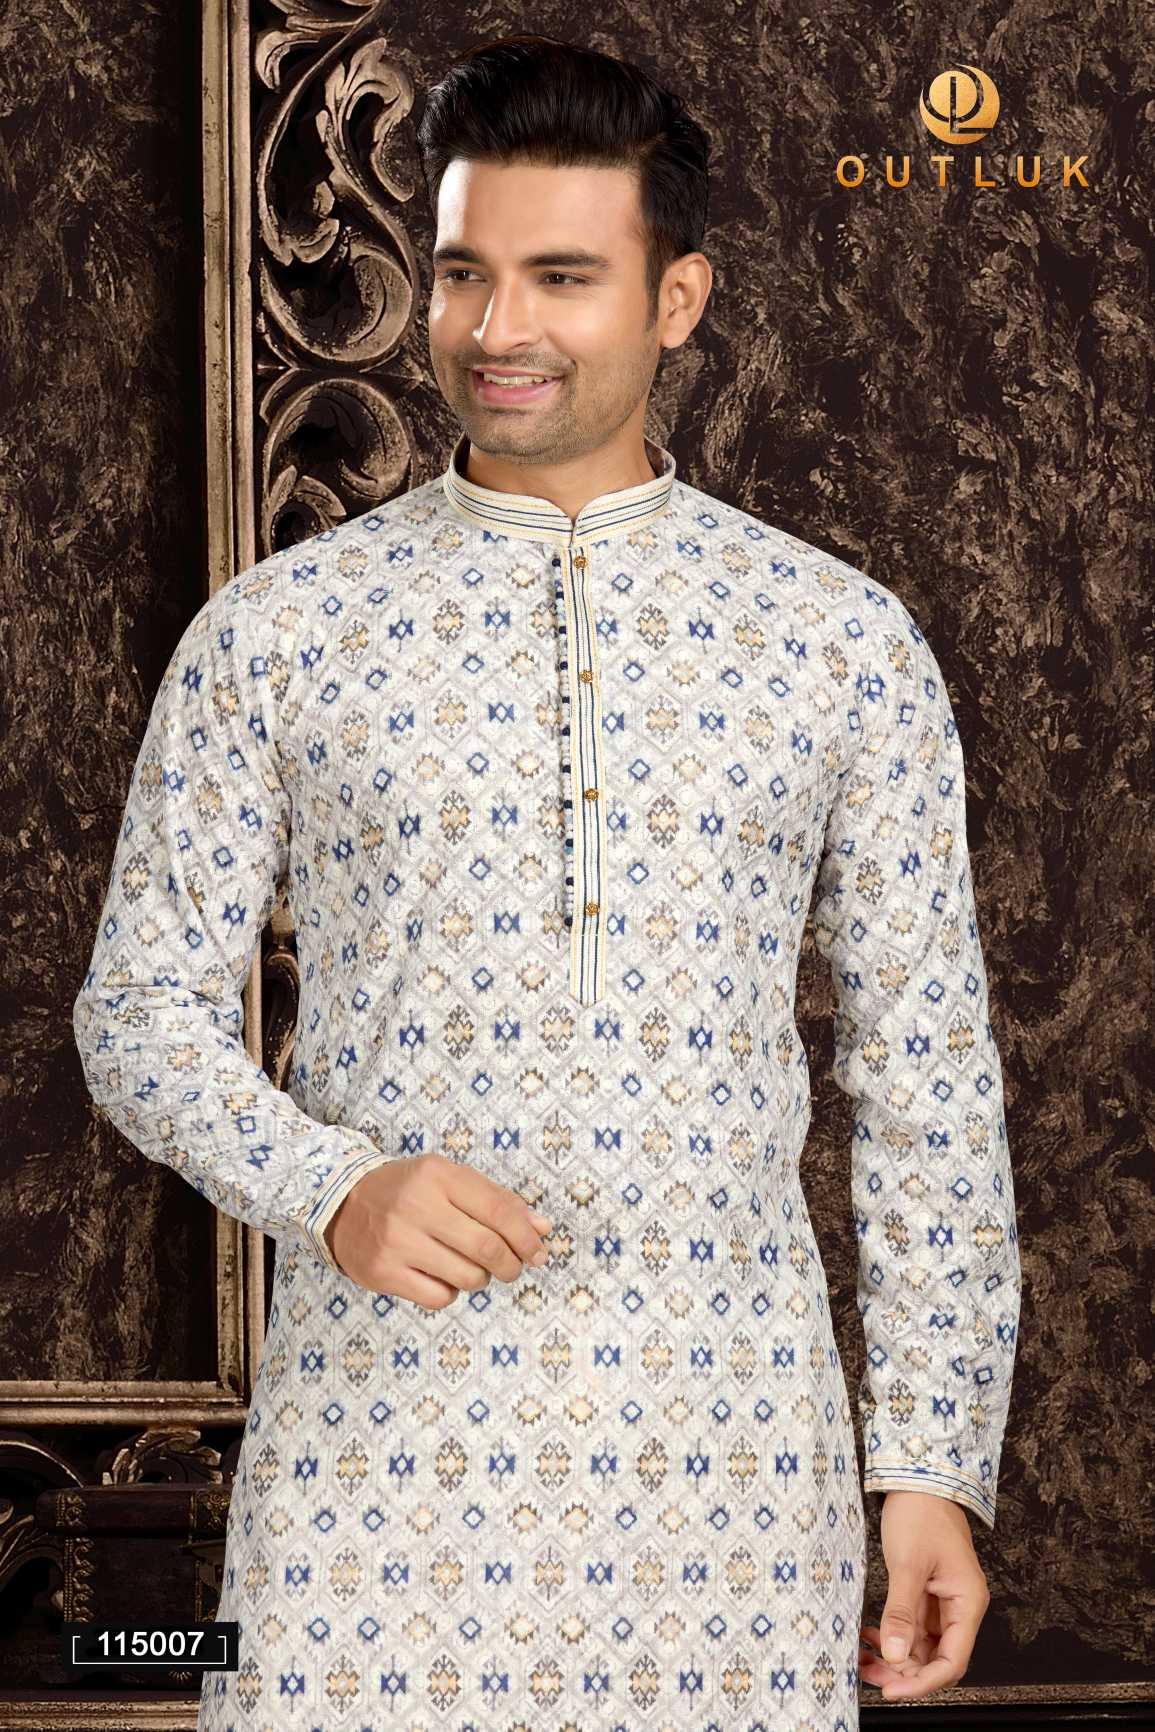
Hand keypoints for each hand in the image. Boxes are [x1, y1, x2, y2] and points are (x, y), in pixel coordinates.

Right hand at [323, 1152, 552, 1305]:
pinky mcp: (383, 1272)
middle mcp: (416, 1206)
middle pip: (487, 1248)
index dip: (526, 1236)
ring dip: (481, 1278)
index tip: (538, 1251)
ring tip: (471, 1267)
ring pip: (467, 1277)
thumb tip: (542, 1228)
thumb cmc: (408, 1191)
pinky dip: (451, 1292)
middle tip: (513, 1268)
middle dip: (511, 1265)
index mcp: (438, 1175)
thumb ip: (497, 1200)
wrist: (342, 1203)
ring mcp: (397, 1241)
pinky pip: (439, 1297)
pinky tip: (441, 1276)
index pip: (498, 1209)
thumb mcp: (449, 1180)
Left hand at [858, 1489, 990, 1700]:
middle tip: (870, 1675)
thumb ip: (901, 1612)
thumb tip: (894, 1655)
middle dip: (904, 1672)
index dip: (924, 1682)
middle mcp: (960, 1607)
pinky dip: (891, 1635)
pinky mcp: (926, 1593)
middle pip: (937, 1658)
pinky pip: (912, 1627)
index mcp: (967, 1602)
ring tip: (863, 1660)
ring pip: (922, 1646)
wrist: (919, 1479)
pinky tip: (869, 1636)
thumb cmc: (921, 1514)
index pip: (952, 1661)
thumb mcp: (908, 1564)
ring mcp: (943, 1602)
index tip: (893, 1689)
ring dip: (895, 1657)